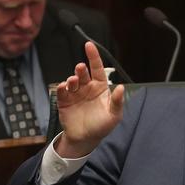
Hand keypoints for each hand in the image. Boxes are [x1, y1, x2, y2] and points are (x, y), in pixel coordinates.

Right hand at [55, 42, 123, 157]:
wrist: (85, 139)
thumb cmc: (102, 126)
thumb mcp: (114, 115)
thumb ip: (117, 102)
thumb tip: (121, 88)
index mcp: (100, 87)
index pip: (97, 68)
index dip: (93, 56)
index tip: (88, 45)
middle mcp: (87, 87)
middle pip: (83, 73)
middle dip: (80, 69)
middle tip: (80, 68)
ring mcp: (75, 93)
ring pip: (72, 81)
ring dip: (72, 79)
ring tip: (73, 81)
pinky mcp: (64, 101)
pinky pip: (62, 92)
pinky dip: (62, 88)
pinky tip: (65, 87)